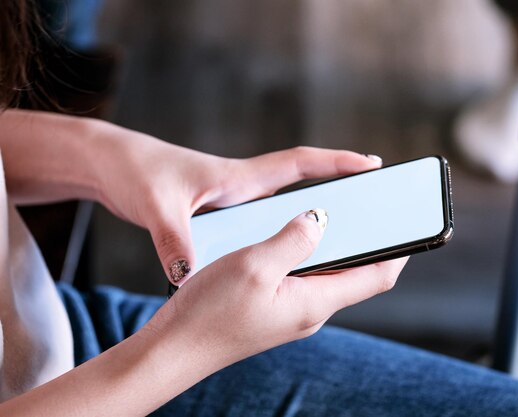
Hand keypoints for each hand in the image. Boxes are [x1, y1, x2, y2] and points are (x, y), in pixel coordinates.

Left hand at [95, 129, 381, 285]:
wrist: (110, 165)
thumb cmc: (135, 172)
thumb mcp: (157, 206)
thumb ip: (175, 240)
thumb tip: (187, 273)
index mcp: (240, 177)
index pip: (300, 163)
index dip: (339, 162)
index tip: (374, 164)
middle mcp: (245, 188)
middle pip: (304, 187)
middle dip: (340, 194)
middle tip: (374, 209)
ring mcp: (235, 201)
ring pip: (285, 210)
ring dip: (312, 219)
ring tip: (341, 241)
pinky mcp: (221, 214)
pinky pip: (263, 226)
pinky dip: (279, 237)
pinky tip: (281, 262)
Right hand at [158, 210, 407, 365]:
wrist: (173, 350)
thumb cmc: (209, 313)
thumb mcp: (254, 265)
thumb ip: (294, 239)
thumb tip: (320, 219)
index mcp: (316, 302)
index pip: (378, 276)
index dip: (401, 249)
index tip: (413, 222)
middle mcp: (310, 309)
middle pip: (356, 273)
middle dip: (371, 241)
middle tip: (376, 207)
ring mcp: (291, 310)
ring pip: (327, 272)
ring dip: (336, 244)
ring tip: (337, 212)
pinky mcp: (273, 307)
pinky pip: (301, 275)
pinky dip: (307, 252)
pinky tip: (291, 233)